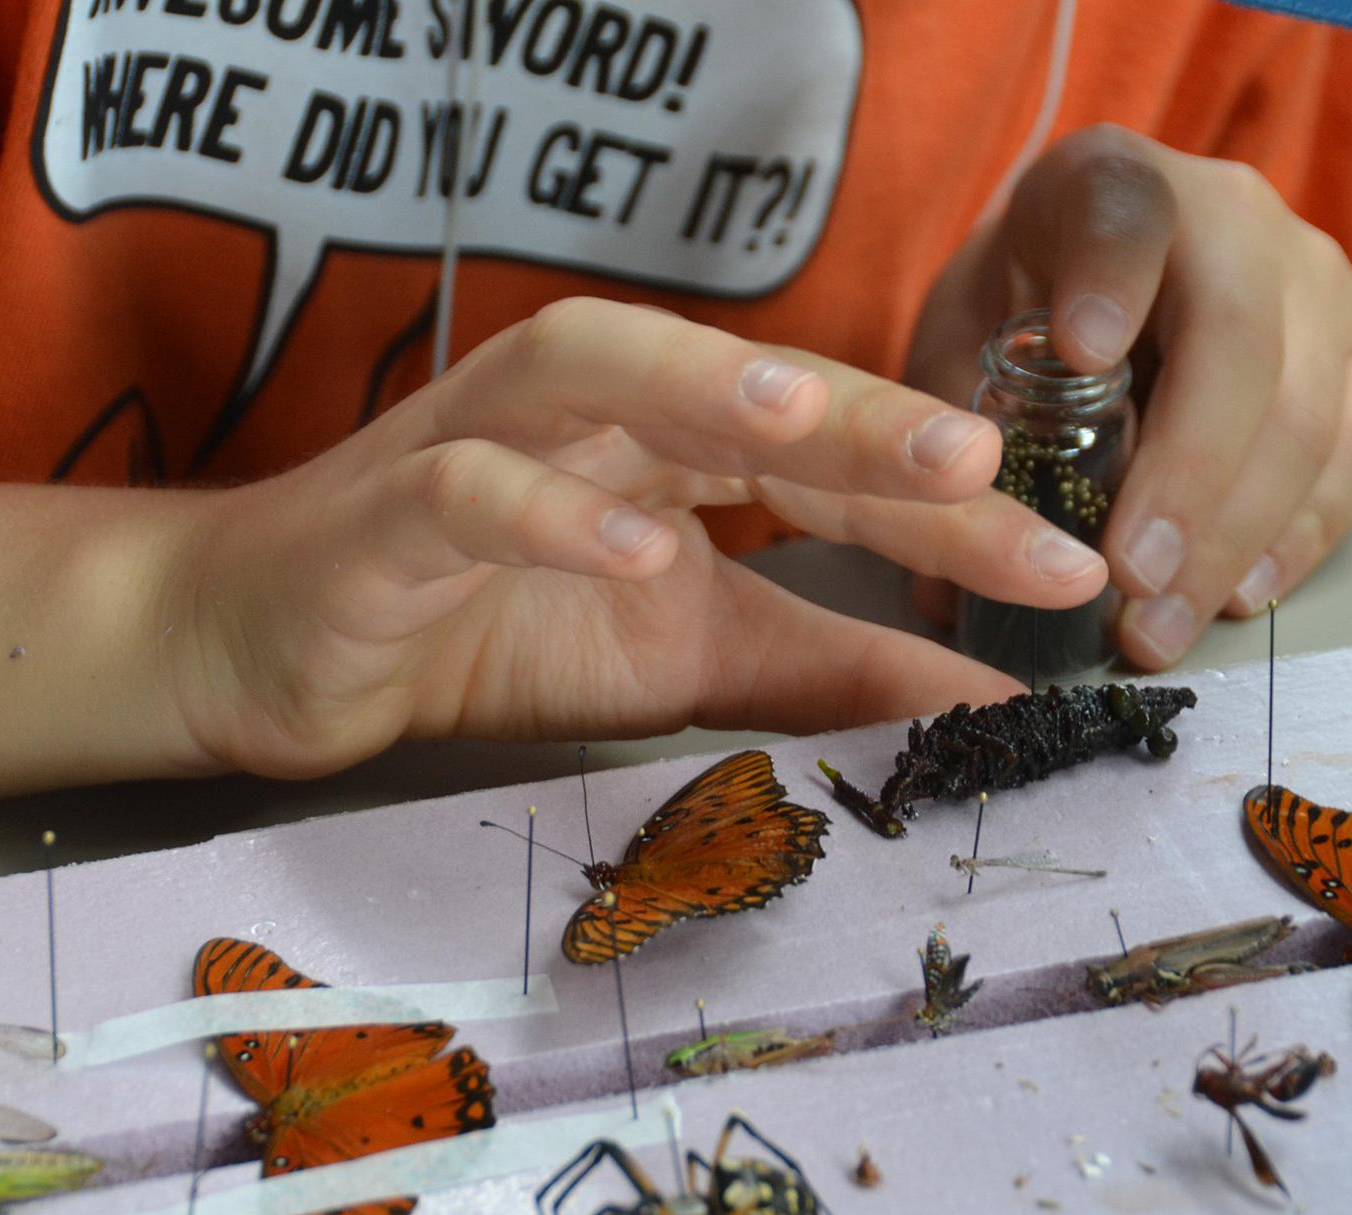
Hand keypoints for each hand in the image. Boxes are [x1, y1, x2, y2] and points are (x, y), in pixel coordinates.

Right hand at [165, 298, 1110, 776]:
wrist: (284, 651)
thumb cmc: (490, 631)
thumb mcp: (693, 659)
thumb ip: (832, 670)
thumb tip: (981, 704)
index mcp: (678, 451)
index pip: (832, 460)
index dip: (948, 505)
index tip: (1066, 571)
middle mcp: (595, 421)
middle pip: (738, 386)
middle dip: (862, 418)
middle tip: (986, 457)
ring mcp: (486, 448)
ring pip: (594, 373)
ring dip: (701, 388)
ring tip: (812, 428)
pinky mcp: (390, 510)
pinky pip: (470, 488)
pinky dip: (548, 511)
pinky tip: (633, 549)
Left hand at [904, 125, 1351, 668]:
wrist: (1106, 282)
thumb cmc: (1028, 314)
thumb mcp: (963, 343)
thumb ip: (952, 428)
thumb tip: (948, 574)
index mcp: (1110, 186)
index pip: (1123, 216)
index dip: (1110, 281)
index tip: (1081, 351)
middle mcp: (1235, 214)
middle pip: (1238, 342)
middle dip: (1186, 477)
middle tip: (1129, 578)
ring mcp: (1318, 279)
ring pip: (1309, 412)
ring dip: (1236, 537)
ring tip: (1164, 623)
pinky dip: (1303, 536)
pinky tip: (1239, 595)